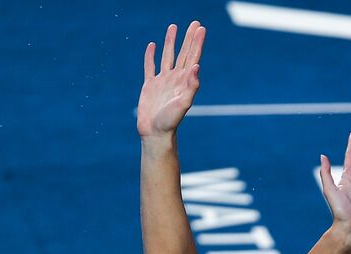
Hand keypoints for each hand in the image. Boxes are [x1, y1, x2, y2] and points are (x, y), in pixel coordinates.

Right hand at [137, 22, 205, 137]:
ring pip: (167, 56)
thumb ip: (191, 86)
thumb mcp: (183, 103)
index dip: (197, 43)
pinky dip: (150, 56)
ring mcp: (162, 81)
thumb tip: (196, 66)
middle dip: (188, 38)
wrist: (156, 134)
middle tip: (195, 23)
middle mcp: (175, 79)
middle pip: (183, 53)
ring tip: (173, 27)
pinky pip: (150, 67)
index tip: (201, 28)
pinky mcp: (149, 86)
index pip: (193, 57)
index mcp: (184, 81)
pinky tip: (151, 46)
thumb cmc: (171, 122)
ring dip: (171, 42)